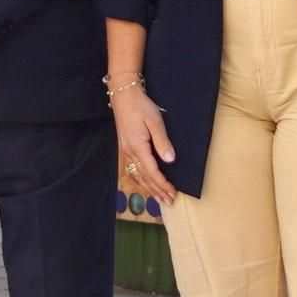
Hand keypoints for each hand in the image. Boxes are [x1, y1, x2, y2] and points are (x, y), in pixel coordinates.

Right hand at [113, 82, 179, 207]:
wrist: (124, 95)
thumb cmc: (141, 106)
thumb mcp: (155, 122)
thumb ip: (162, 142)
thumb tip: (170, 160)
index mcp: (138, 147)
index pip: (152, 172)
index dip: (163, 184)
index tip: (173, 193)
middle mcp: (129, 153)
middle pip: (145, 177)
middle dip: (157, 190)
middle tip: (169, 201)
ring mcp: (125, 151)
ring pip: (138, 175)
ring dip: (149, 188)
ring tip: (159, 198)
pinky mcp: (124, 148)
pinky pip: (132, 170)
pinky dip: (140, 180)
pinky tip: (144, 184)